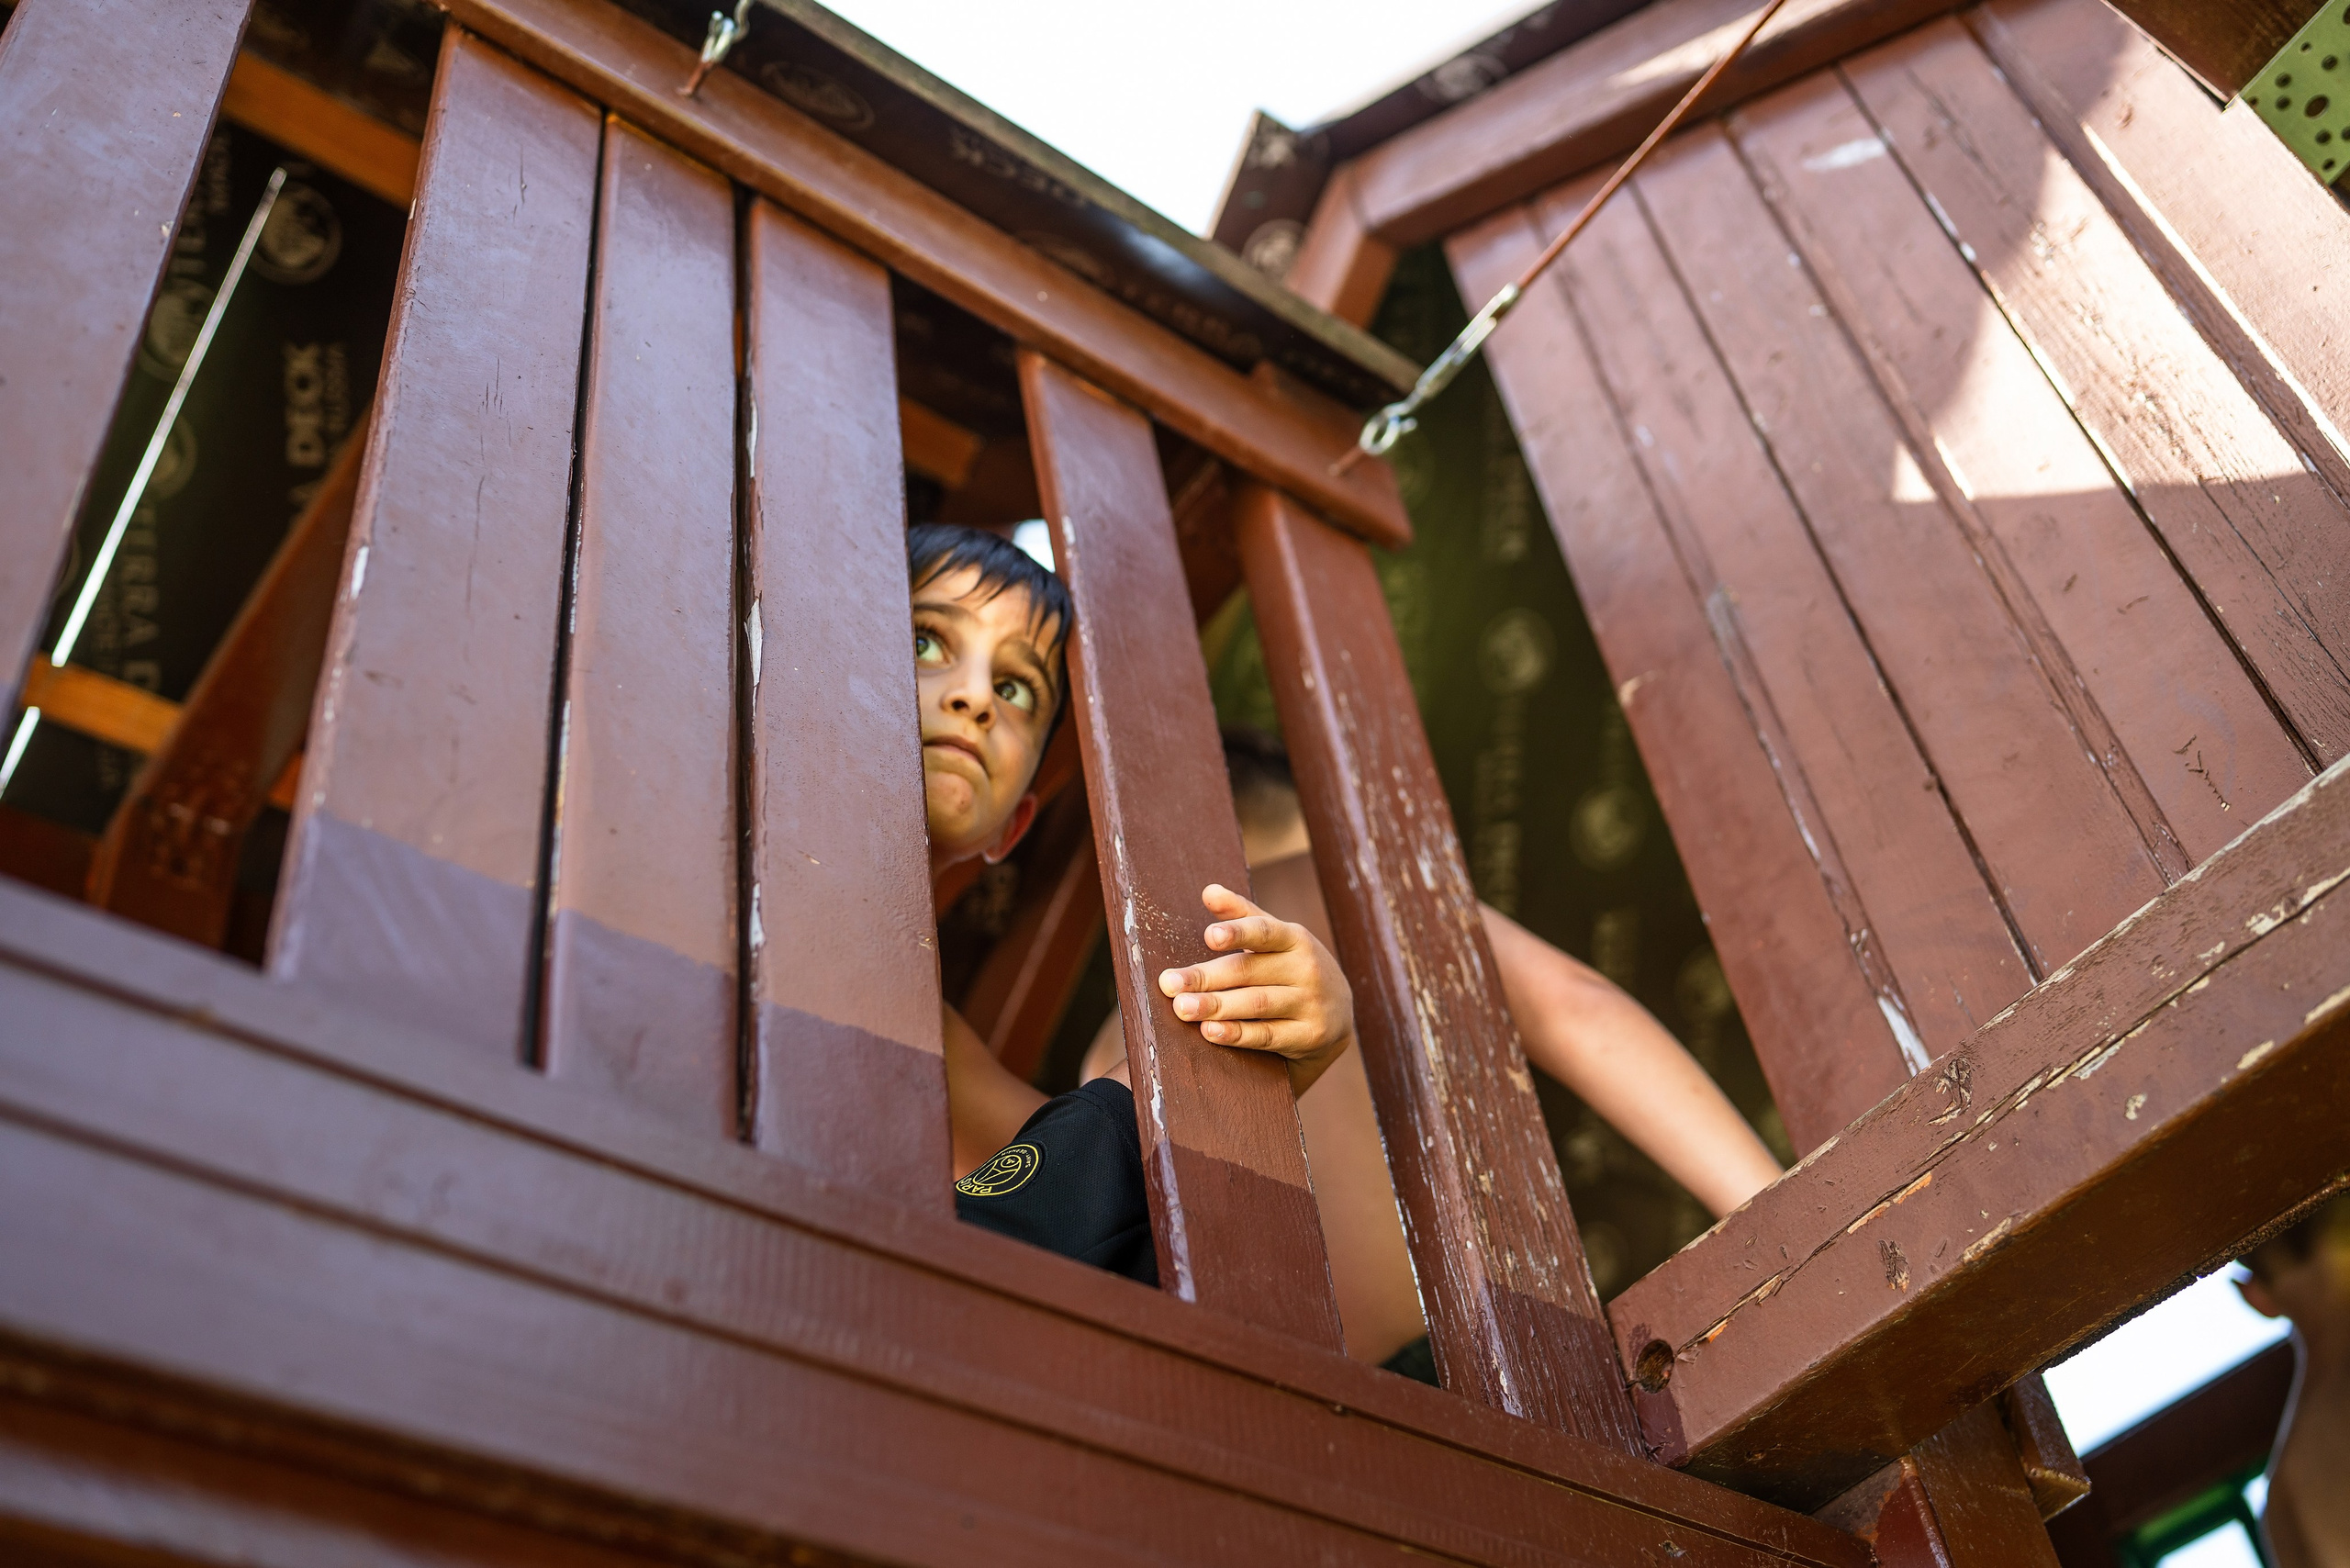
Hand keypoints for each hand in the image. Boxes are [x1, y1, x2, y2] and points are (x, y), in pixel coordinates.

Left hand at [1158, 884, 1352, 1086]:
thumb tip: (1208, 890)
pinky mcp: (1309, 1035)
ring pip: (1256, 1004)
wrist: (1338, 1016)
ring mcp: (1310, 1003)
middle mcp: (1306, 968)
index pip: (1264, 931)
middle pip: (1248, 971)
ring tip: (1182, 1008)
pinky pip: (1267, 1034)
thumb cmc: (1292, 968)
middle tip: (1169, 984)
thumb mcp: (1276, 938)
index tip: (1209, 936)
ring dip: (1216, 1006)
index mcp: (1294, 938)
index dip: (1237, 932)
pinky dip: (1237, 1034)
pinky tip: (1210, 1031)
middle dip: (1206, 978)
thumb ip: (1242, 915)